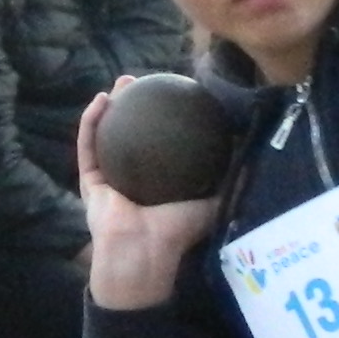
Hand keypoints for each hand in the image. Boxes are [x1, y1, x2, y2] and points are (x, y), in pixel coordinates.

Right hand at [78, 82, 229, 312]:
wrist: (143, 255)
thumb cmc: (176, 234)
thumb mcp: (210, 202)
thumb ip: (228, 180)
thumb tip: (250, 153)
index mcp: (158, 182)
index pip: (162, 144)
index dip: (166, 119)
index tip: (174, 95)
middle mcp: (132, 178)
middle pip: (132, 134)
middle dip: (137, 105)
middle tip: (146, 82)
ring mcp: (109, 179)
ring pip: (106, 135)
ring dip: (111, 106)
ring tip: (122, 84)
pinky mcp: (90, 182)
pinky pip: (87, 147)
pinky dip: (90, 123)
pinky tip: (100, 100)